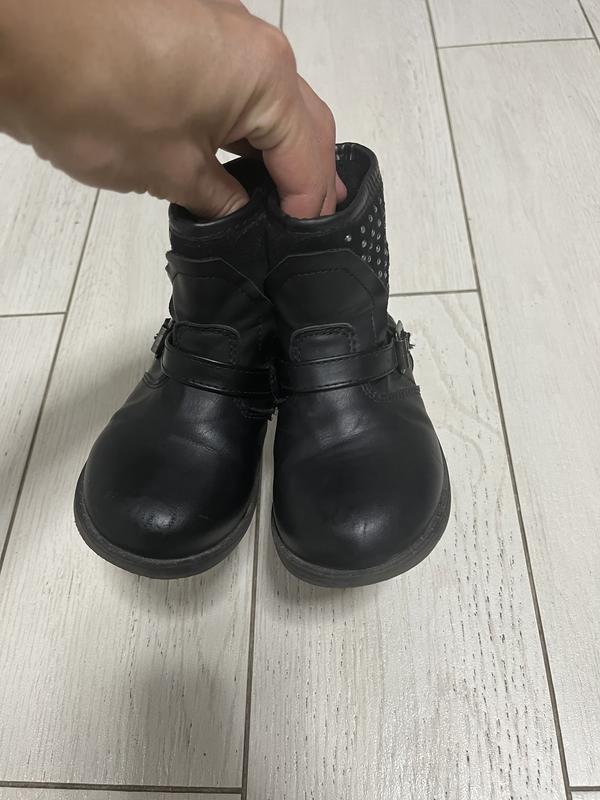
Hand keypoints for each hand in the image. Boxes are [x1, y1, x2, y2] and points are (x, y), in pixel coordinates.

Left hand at [0, 0, 345, 217]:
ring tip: (283, 197)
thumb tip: (243, 217)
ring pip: (272, 99)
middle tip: (307, 227)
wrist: (14, 29)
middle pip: (302, 121)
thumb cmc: (94, 102)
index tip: (299, 250)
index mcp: (266, 78)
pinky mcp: (190, 25)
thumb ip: (222, 200)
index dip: (308, 210)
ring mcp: (223, 27)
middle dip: (309, 176)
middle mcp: (257, 43)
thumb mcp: (169, 172)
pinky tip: (240, 155)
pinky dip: (245, 123)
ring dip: (278, 148)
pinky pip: (238, 81)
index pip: (308, 157)